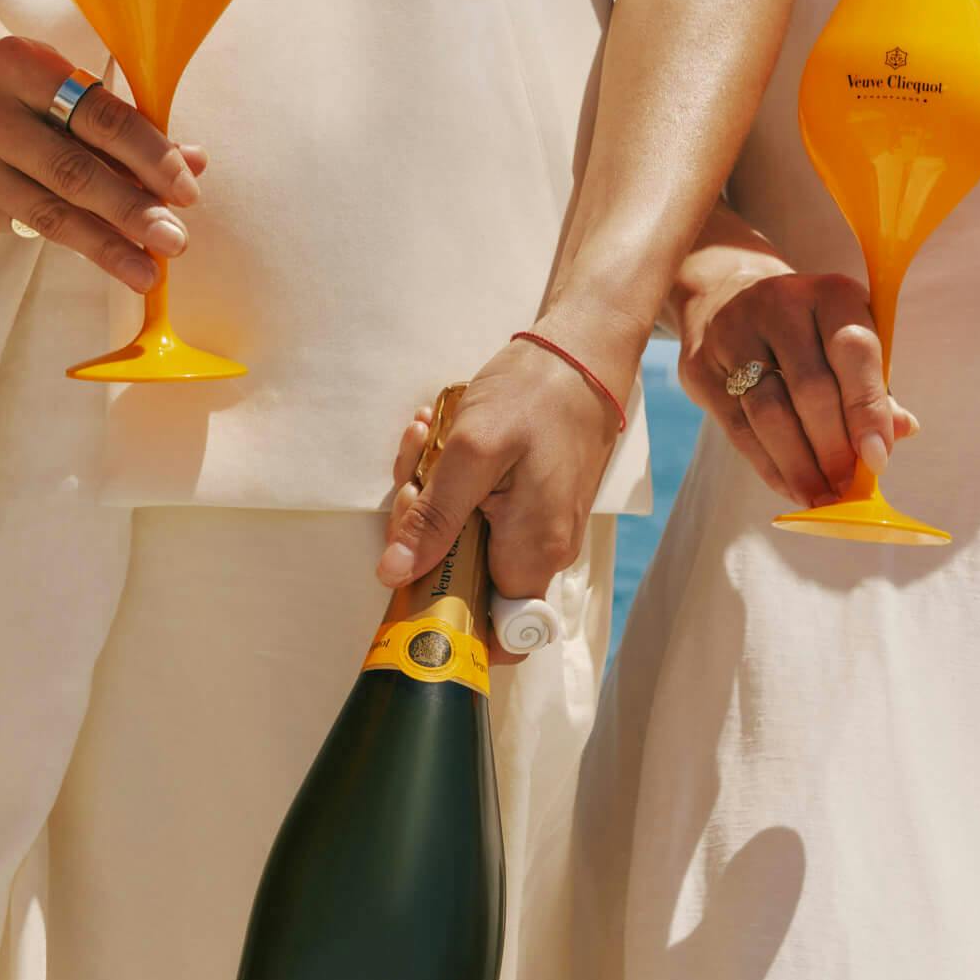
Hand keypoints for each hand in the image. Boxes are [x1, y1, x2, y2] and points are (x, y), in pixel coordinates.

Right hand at [0, 29, 207, 289]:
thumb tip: (192, 165)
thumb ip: (123, 123)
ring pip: (45, 213)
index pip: (97, 117)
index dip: (148, 155)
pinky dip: (69, 238)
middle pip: (70, 172)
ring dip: (104, 244)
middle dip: (130, 211)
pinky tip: (103, 250)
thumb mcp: (65, 80)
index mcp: (17, 67)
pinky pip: (22, 225)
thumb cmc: (16, 79)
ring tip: (146, 270)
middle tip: (174, 240)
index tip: (186, 189)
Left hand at [375, 340, 624, 659]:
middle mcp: (543, 549)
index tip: (414, 565)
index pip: (489, 628)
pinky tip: (446, 433)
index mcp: (532, 550)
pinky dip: (456, 477)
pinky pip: (481, 507)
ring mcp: (539, 524)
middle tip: (417, 472)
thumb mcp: (472, 452)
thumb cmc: (536, 393)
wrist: (584, 351)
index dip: (443, 608)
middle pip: (465, 573)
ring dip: (435, 492)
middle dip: (425, 526)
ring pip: (466, 535)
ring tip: (431, 436)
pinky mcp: (532, 500)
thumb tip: (395, 576)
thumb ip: (435, 519)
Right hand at [679, 262, 917, 506]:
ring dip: (799, 464)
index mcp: (829, 294)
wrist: (724, 295)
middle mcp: (779, 305)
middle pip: (810, 388)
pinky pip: (737, 427)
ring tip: (819, 496)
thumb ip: (873, 386)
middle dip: (832, 447)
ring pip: (769, 412)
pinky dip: (768, 464)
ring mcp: (733, 333)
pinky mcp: (701, 365)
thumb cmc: (805, 330)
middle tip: (845, 487)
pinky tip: (789, 486)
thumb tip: (900, 432)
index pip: (853, 351)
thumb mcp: (844, 340)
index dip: (866, 409)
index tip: (877, 459)